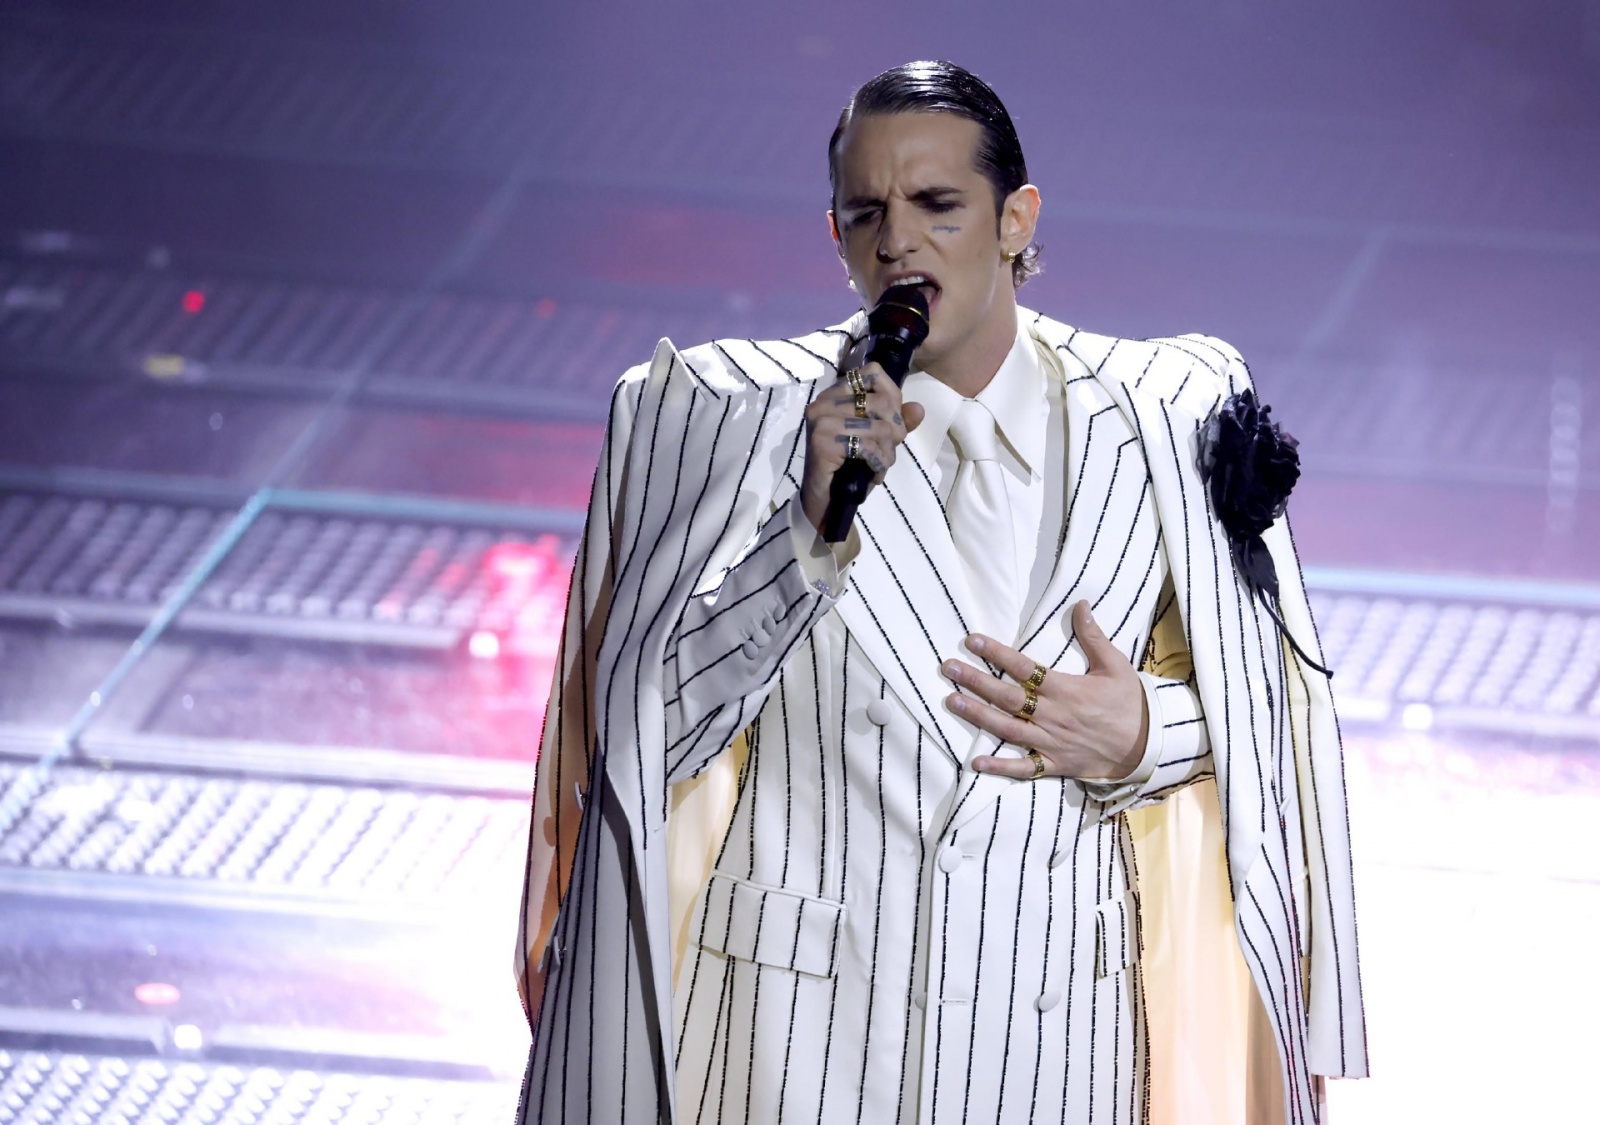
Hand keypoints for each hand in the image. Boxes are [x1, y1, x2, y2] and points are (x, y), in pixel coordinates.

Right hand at [800, 363, 925, 532]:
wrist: (824, 504)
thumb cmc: (849, 470)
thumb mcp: (878, 441)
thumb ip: (898, 422)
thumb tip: (918, 409)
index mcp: (834, 394)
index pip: (873, 373)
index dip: (892, 397)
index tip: (889, 424)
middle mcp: (823, 402)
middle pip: (883, 401)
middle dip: (895, 432)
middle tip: (886, 452)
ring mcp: (821, 421)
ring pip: (880, 426)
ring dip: (887, 453)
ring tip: (878, 466)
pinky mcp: (822, 442)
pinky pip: (868, 446)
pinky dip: (878, 464)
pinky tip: (871, 475)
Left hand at [941, 601, 1147, 780]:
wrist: (1150, 746)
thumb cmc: (1131, 703)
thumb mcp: (1115, 666)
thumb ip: (1093, 636)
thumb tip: (1080, 604)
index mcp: (1066, 689)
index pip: (1023, 667)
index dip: (995, 653)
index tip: (971, 641)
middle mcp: (1054, 715)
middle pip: (1007, 697)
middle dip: (975, 681)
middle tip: (948, 669)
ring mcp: (1052, 741)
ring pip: (1007, 728)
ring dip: (977, 716)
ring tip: (951, 702)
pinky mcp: (1055, 764)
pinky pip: (1024, 768)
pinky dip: (1000, 767)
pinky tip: (975, 762)